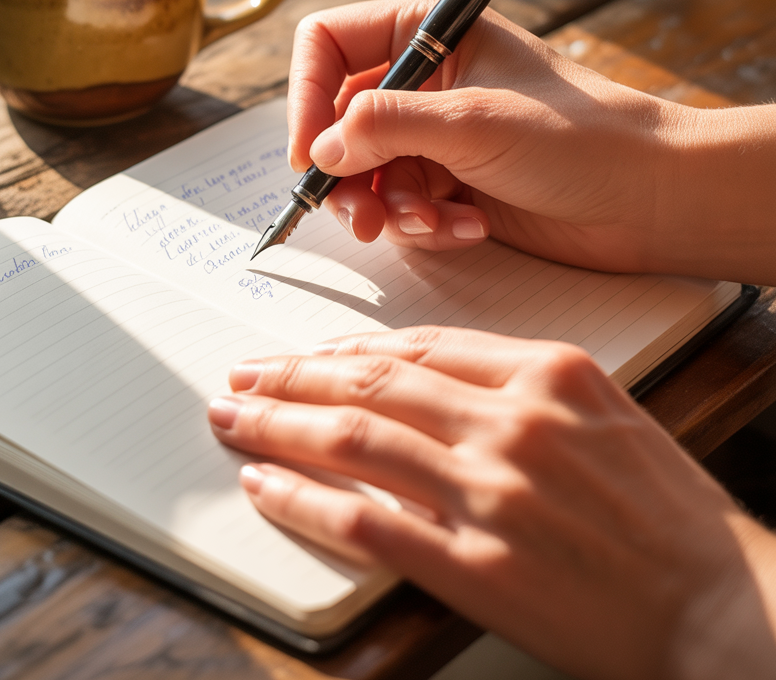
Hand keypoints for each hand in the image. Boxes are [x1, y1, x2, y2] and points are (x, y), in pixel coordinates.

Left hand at [208, 331, 775, 679]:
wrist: (726, 610)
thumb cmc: (669, 513)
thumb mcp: (608, 414)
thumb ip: (520, 385)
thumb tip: (426, 376)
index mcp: (548, 373)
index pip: (416, 348)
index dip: (344, 350)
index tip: (303, 354)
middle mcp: (512, 422)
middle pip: (371, 384)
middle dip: (293, 376)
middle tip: (243, 375)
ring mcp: (492, 493)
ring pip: (355, 441)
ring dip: (280, 425)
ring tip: (233, 417)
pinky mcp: (479, 566)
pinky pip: (367, 521)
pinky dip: (305, 500)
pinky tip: (265, 484)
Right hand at [288, 0, 775, 282]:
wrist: (651, 199)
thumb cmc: (579, 137)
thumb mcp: (472, 121)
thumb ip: (384, 126)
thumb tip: (319, 149)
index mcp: (428, 33)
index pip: (329, 45)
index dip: (307, 96)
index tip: (310, 153)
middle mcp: (425, 80)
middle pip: (338, 120)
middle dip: (346, 173)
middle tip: (359, 217)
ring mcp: (435, 134)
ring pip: (365, 171)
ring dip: (388, 207)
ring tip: (431, 222)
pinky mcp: (450, 181)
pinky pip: (401, 205)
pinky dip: (425, 224)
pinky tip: (466, 227)